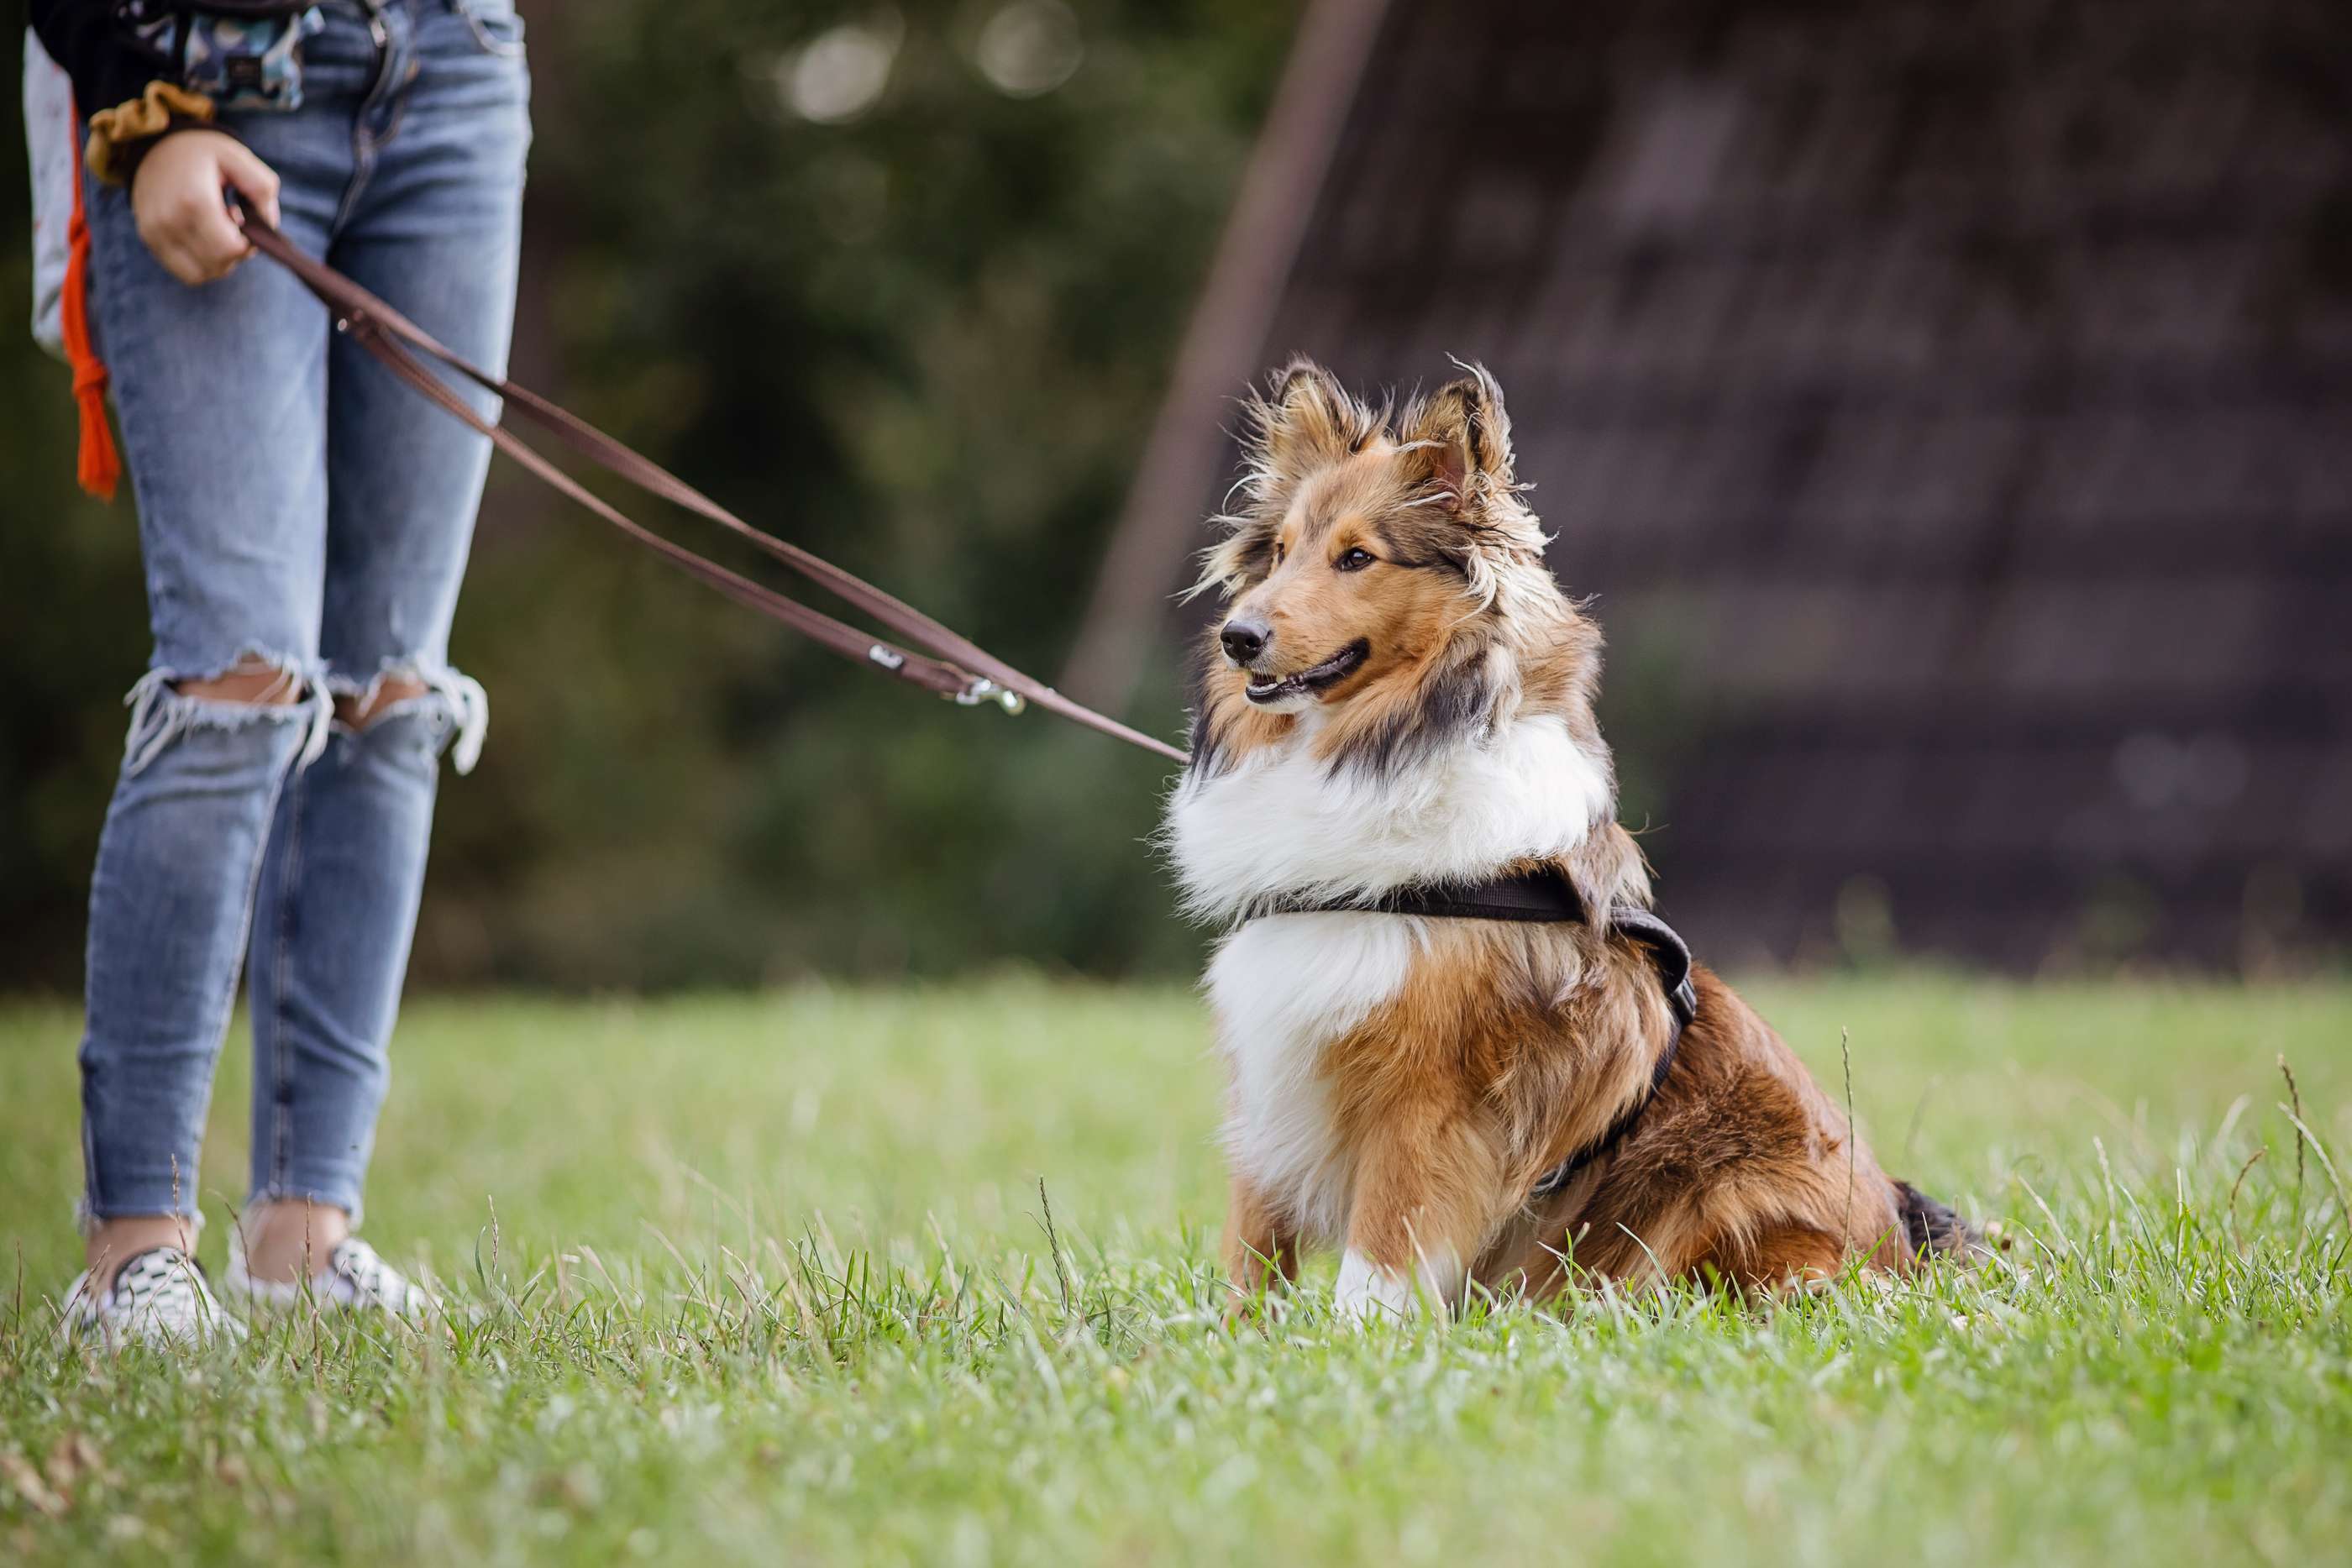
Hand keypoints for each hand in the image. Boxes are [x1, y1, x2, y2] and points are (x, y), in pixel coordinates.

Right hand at [129, 130, 281, 285]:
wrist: (153, 144)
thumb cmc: (201, 152)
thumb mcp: (237, 156)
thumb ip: (262, 188)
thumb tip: (268, 225)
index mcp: (194, 200)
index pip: (231, 249)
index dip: (247, 243)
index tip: (243, 221)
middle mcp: (169, 221)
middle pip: (218, 265)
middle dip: (235, 253)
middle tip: (232, 226)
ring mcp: (155, 232)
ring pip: (201, 274)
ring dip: (218, 262)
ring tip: (216, 232)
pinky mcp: (148, 239)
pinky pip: (183, 271)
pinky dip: (200, 263)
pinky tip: (202, 239)